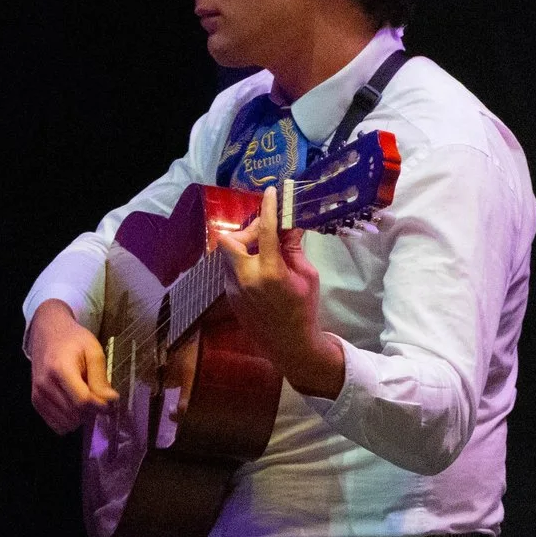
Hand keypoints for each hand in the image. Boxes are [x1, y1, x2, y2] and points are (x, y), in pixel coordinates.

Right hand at [27, 299, 115, 432]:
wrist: (48, 332)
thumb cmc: (74, 339)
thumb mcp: (93, 351)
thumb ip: (100, 378)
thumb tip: (111, 401)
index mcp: (60, 369)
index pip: (82, 401)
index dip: (101, 406)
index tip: (111, 399)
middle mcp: (45, 385)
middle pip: (76, 415)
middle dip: (92, 410)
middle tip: (98, 396)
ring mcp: (38, 395)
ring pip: (67, 423)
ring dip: (81, 417)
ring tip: (84, 398)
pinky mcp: (36, 402)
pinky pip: (56, 425)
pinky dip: (69, 420)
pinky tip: (73, 404)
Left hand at [219, 188, 344, 398]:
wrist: (290, 345)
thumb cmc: (304, 309)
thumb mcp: (307, 276)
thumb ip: (293, 248)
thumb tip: (289, 224)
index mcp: (269, 272)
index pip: (265, 230)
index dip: (268, 208)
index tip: (271, 192)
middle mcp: (245, 278)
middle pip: (229, 241)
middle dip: (246, 231)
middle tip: (266, 232)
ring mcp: (233, 289)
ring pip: (228, 256)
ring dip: (245, 247)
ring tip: (267, 252)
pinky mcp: (230, 296)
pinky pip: (231, 270)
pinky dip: (244, 262)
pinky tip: (262, 269)